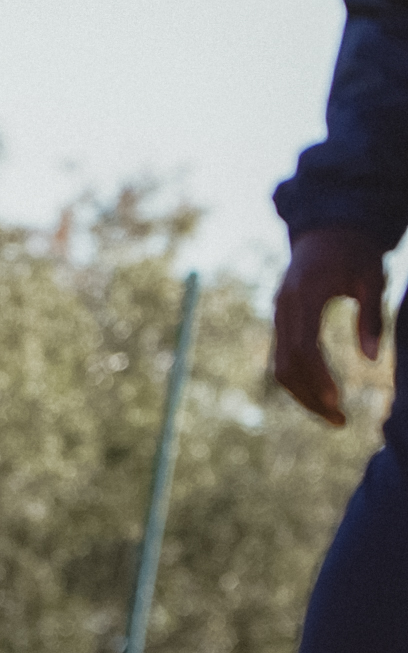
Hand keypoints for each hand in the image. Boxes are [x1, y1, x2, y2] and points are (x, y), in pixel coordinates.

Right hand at [272, 227, 386, 425]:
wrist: (325, 231)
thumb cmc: (354, 253)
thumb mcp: (373, 278)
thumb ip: (372, 317)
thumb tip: (371, 360)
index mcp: (305, 294)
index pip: (304, 345)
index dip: (318, 376)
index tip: (339, 400)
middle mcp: (284, 307)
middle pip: (287, 363)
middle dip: (311, 396)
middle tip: (341, 421)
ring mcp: (279, 314)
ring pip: (280, 364)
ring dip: (303, 394)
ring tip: (334, 415)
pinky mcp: (282, 320)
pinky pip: (283, 356)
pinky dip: (299, 380)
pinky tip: (322, 395)